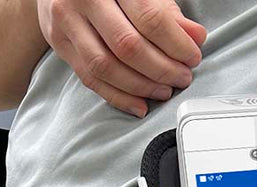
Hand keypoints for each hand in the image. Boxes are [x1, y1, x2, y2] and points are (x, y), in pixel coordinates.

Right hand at [37, 0, 206, 116]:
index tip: (192, 57)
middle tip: (181, 78)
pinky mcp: (60, 45)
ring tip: (163, 91)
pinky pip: (90, 80)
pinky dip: (118, 97)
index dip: (175, 44)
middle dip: (161, 69)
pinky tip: (139, 104)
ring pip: (106, 67)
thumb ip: (166, 12)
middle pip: (127, 46)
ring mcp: (66, 22)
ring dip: (140, 87)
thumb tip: (196, 37)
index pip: (149, 18)